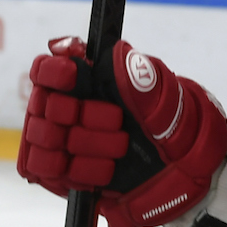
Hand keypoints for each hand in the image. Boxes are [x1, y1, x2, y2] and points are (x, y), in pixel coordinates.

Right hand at [17, 36, 226, 226]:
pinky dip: (81, 169)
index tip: (74, 73)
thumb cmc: (167, 120)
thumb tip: (117, 53)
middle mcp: (63, 108)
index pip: (44, 69)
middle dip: (83, 114)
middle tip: (116, 121)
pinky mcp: (60, 173)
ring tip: (119, 146)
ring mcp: (58, 142)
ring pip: (45, 139)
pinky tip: (108, 168)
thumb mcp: (162, 95)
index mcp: (83, 81)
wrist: (181, 164)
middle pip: (45, 106)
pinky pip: (48, 170)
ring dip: (86, 143)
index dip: (53, 71)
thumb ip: (140, 74)